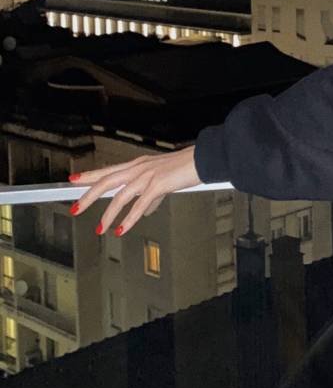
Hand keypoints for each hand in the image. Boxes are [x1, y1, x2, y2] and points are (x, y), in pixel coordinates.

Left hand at [67, 147, 202, 236]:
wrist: (203, 159)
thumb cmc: (185, 167)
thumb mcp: (163, 181)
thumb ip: (151, 196)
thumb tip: (144, 211)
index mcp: (139, 165)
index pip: (109, 170)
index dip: (90, 176)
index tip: (75, 180)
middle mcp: (139, 168)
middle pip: (106, 181)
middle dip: (88, 196)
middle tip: (75, 208)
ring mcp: (147, 176)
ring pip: (120, 196)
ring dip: (107, 214)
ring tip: (100, 228)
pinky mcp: (158, 184)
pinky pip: (139, 206)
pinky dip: (128, 219)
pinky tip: (122, 229)